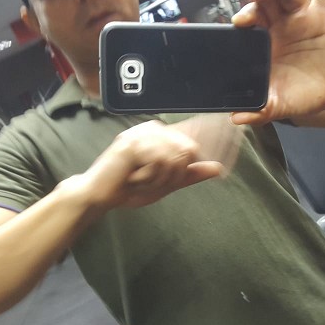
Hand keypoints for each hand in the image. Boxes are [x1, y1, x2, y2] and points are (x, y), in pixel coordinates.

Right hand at [56, 121, 222, 210]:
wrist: (99, 195)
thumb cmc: (130, 188)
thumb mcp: (167, 183)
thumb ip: (190, 175)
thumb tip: (218, 168)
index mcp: (163, 135)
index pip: (195, 132)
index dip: (211, 139)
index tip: (225, 137)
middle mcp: (154, 129)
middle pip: (189, 149)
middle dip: (176, 175)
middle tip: (153, 182)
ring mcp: (143, 133)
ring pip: (176, 157)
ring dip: (161, 179)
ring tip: (142, 180)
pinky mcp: (133, 142)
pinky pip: (159, 161)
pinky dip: (150, 177)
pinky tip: (134, 177)